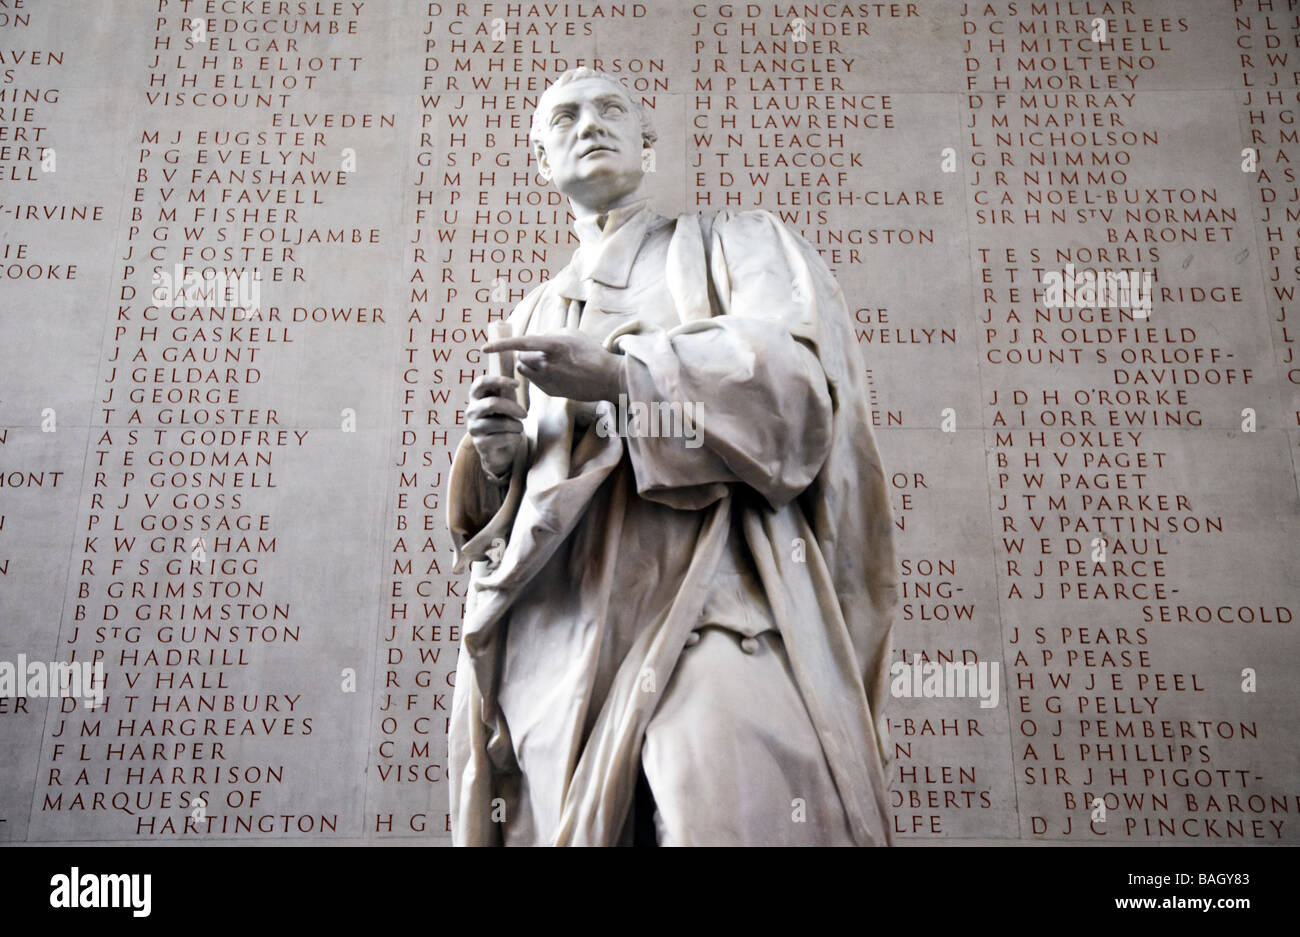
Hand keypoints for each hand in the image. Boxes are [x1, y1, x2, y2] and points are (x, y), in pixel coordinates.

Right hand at [466, 374, 524, 477]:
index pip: (480, 382)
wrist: (500, 448)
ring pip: (500, 423)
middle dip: (513, 408)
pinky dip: (514, 437)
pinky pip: (502, 438)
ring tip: (519, 428)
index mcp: (476, 396)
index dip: (498, 381)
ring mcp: (473, 428)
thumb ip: (507, 386)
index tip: (517, 384)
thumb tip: (513, 358)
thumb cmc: (504, 418)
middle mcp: (471, 410)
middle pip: (492, 403)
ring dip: (516, 426)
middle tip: (525, 414)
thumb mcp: (507, 400)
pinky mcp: (479, 444)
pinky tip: (515, 437)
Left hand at [482, 330, 626, 402]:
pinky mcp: (550, 391)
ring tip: (547, 362)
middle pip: (521, 357)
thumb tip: (533, 339)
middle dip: (524, 353)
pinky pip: (533, 380)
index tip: (483, 349)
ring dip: (529, 364)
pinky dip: (538, 375)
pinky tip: (555, 373)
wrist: (607, 378)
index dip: (500, 346)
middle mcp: (547, 364)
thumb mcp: (571, 334)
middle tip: (539, 351)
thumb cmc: (591, 352)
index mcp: (553, 346)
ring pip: (524, 369)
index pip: (520, 344)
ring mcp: (548, 380)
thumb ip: (548, 334)